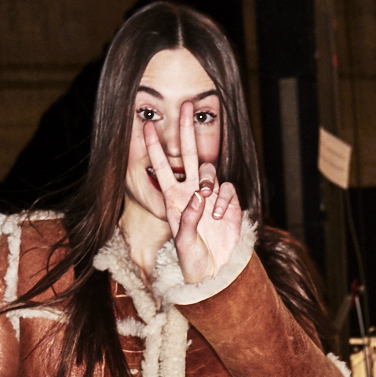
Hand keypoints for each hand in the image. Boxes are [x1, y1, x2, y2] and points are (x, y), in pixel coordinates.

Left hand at [144, 104, 241, 283]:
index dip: (154, 146)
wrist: (215, 271)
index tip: (146, 124)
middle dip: (186, 130)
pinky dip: (224, 200)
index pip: (161, 166)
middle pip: (189, 154)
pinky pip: (227, 188)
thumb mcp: (183, 244)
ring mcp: (210, 195)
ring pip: (210, 169)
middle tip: (185, 106)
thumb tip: (197, 197)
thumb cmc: (193, 260)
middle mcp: (191, 192)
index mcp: (173, 198)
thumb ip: (187, 220)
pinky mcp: (228, 202)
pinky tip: (220, 216)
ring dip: (208, 180)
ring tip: (206, 200)